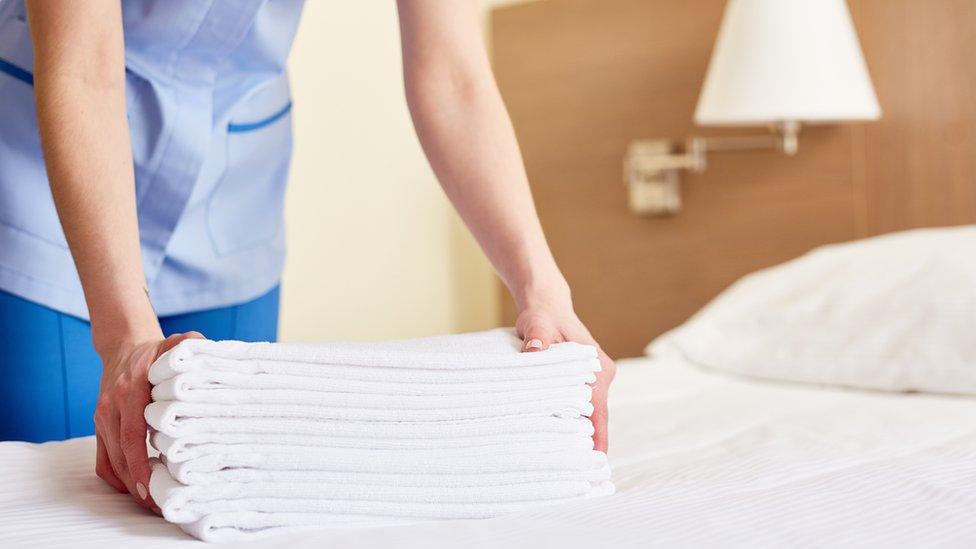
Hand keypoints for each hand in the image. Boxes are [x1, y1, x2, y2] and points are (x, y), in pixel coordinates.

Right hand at [93, 330, 202, 510]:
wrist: (123, 346)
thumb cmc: (155, 350)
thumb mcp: (174, 343)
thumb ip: (191, 345)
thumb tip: (208, 352)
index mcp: (130, 389)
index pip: (131, 432)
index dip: (140, 461)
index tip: (151, 482)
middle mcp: (111, 406)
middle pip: (120, 453)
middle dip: (137, 481)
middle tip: (157, 503)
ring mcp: (102, 418)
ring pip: (110, 460)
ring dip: (128, 483)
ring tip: (151, 501)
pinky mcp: (100, 426)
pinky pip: (102, 459)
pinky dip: (116, 476)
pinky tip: (135, 486)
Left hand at [515, 288, 615, 452]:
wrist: (546, 303)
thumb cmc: (543, 314)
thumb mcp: (538, 325)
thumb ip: (537, 338)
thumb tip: (534, 352)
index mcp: (598, 368)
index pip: (600, 410)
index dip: (598, 436)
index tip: (595, 460)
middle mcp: (601, 375)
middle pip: (596, 415)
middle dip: (588, 441)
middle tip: (574, 469)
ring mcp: (595, 377)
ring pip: (589, 411)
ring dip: (580, 431)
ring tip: (566, 460)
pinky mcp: (585, 379)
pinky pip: (581, 404)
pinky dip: (573, 418)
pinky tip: (561, 436)